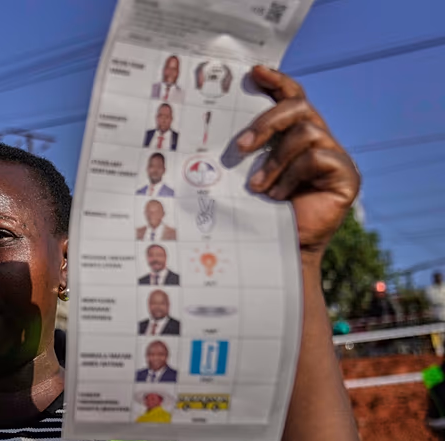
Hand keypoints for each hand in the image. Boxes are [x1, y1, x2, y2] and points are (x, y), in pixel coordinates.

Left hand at [236, 66, 358, 259]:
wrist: (277, 249)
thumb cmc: (258, 212)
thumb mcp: (246, 174)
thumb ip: (246, 149)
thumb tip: (213, 123)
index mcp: (295, 136)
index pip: (292, 97)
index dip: (278, 81)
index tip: (255, 72)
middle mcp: (319, 141)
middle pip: (299, 107)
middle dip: (266, 122)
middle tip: (241, 147)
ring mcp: (336, 157)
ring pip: (306, 133)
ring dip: (275, 161)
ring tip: (258, 187)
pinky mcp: (347, 176)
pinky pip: (317, 158)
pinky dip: (292, 176)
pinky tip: (280, 196)